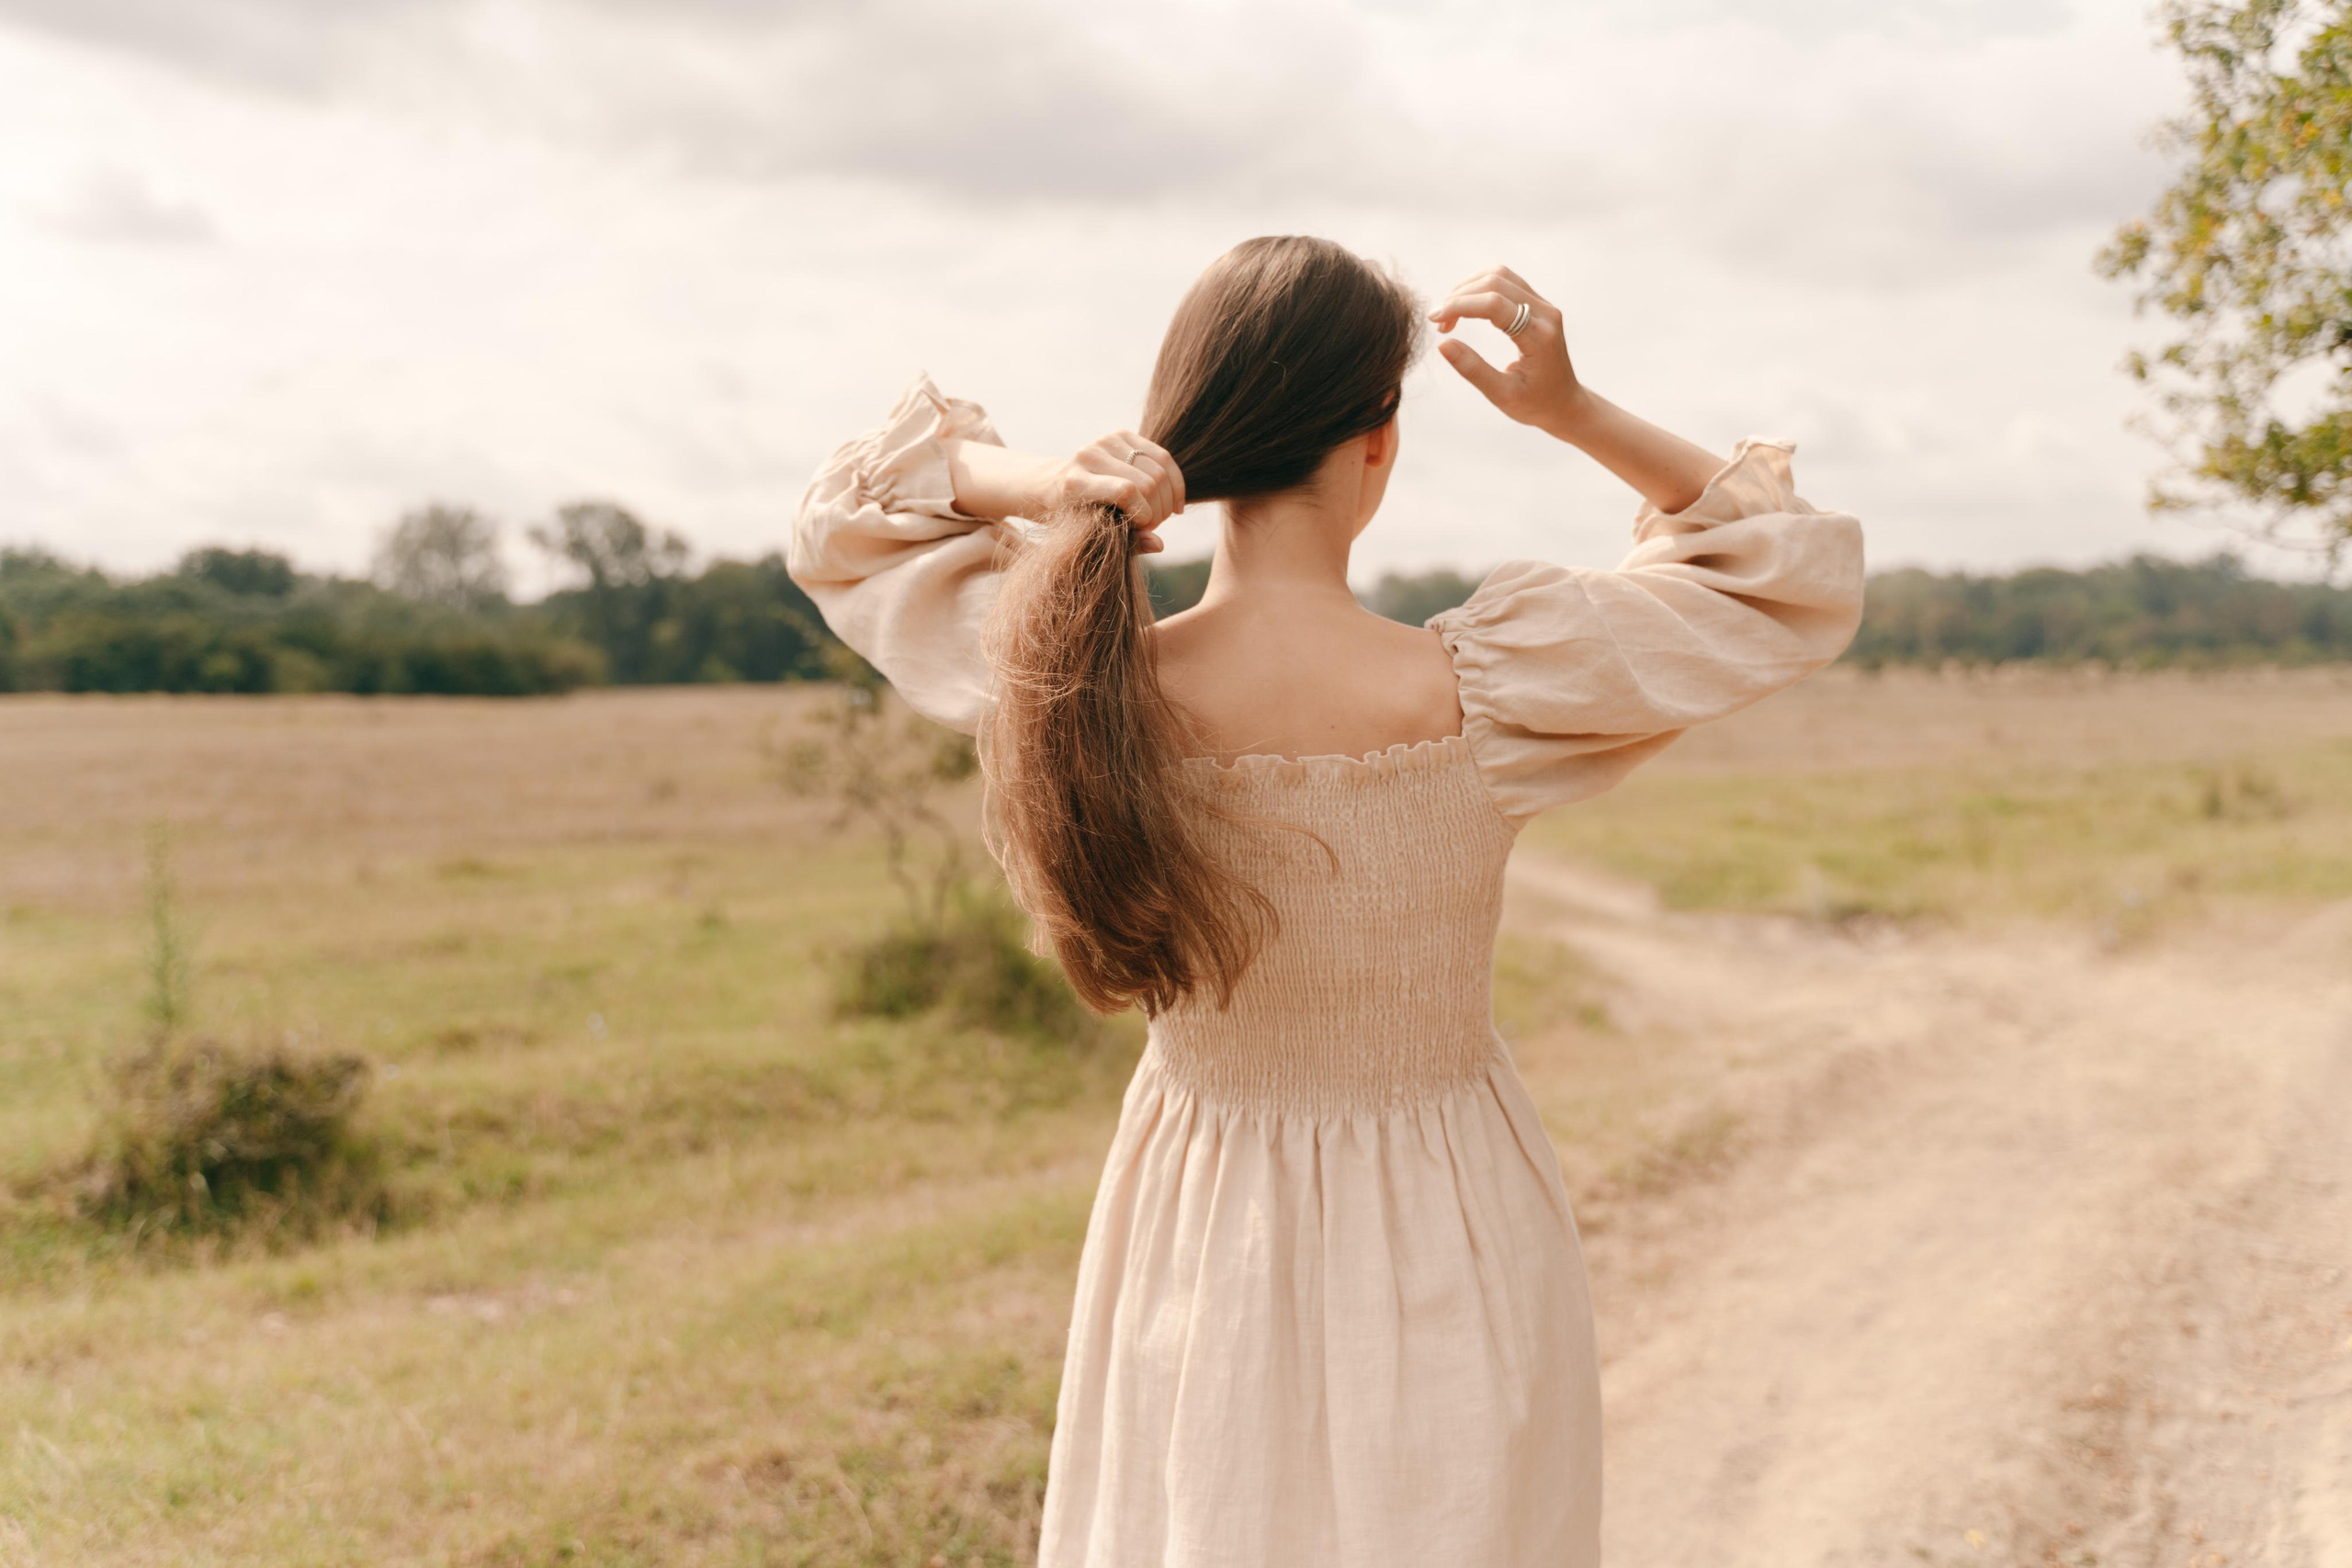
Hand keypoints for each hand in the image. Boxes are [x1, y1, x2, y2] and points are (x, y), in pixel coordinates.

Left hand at [1031, 431, 1184, 553]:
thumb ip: (1129, 543)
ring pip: (1158, 469)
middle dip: (1158, 509)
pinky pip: (1163, 457)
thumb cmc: (1080, 518)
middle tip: (1153, 525)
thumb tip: (1159, 545)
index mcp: (1075, 482)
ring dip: (1167, 499)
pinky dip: (1174, 483)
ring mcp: (1105, 441)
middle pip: (1147, 482)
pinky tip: (1173, 503)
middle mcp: (1088, 456)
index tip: (1143, 526)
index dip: (1143, 513)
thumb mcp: (1098, 536)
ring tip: (1159, 515)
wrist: (1060, 487)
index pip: (1125, 491)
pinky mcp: (1122, 434)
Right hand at [1428, 266, 1589, 438]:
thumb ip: (1473, 370)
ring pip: (1501, 276)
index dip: (1461, 306)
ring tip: (1450, 315)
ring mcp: (1544, 305)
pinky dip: (1481, 288)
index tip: (1436, 320)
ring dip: (1469, 288)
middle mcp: (1545, 314)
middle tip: (1440, 323)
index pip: (1495, 305)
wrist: (1564, 403)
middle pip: (1496, 283)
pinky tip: (1466, 306)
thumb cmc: (1535, 404)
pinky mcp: (1538, 304)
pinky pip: (1507, 282)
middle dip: (1461, 296)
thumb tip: (1443, 345)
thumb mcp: (1502, 395)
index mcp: (1539, 338)